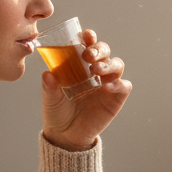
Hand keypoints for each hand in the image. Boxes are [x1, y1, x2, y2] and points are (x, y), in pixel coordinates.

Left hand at [41, 29, 131, 150]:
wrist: (66, 136)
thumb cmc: (57, 112)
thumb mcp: (50, 99)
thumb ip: (50, 87)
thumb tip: (47, 74)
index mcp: (79, 65)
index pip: (87, 45)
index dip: (89, 37)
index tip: (85, 35)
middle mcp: (96, 71)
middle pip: (105, 51)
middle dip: (99, 49)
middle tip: (88, 55)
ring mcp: (107, 83)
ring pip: (116, 65)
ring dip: (108, 64)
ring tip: (96, 70)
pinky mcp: (115, 98)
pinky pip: (123, 86)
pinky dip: (118, 84)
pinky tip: (107, 87)